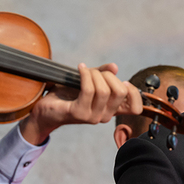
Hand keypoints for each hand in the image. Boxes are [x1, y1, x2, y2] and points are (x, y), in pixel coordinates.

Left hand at [19, 63, 143, 145]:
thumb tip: (114, 67)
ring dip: (94, 74)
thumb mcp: (91, 81)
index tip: (123, 81)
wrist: (47, 108)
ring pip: (104, 90)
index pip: (136, 108)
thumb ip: (104, 74)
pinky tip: (80, 68)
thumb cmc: (69, 95)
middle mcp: (105, 116)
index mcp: (111, 110)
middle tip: (96, 73)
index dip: (134, 92)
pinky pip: (88, 90)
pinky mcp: (79, 113)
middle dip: (108, 75)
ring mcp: (92, 117)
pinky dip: (85, 75)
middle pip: (120, 92)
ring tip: (85, 70)